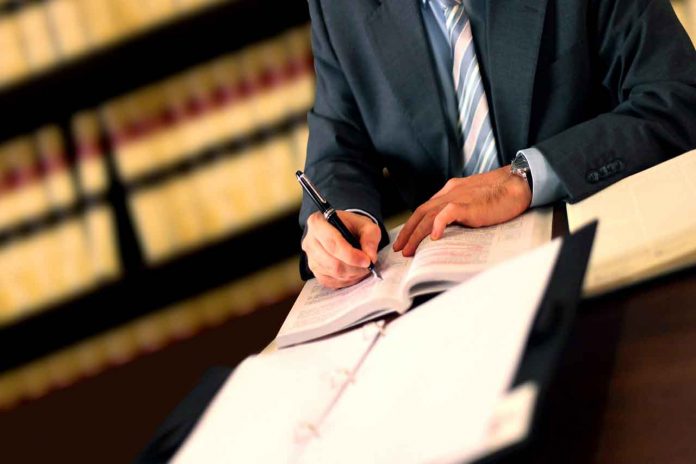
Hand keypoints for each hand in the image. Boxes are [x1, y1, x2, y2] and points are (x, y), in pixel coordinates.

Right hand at [302, 210, 381, 288]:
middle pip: (332, 262)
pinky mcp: (314, 271)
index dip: (350, 255)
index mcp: (318, 223)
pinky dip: (346, 280)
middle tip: (368, 265)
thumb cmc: (352, 226)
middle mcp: (310, 241)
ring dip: (352, 274)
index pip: (332, 243)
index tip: (367, 261)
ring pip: (333, 273)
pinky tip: (354, 273)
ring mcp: (310, 258)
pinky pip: (330, 281)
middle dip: (354, 267)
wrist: (343, 231)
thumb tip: (370, 256)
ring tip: (363, 268)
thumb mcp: (365, 225)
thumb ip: (370, 237)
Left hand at [393, 165, 531, 255]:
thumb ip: (459, 209)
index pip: (425, 208)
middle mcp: (449, 193)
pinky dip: (438, 225)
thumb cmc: (499, 194)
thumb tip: (448, 226)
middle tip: (400, 249)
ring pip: (429, 216)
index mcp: (450, 191)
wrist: (516, 184)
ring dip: (417, 234)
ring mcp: (457, 198)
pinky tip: (434, 237)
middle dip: (408, 232)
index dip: (413, 224)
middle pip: (421, 213)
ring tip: (409, 250)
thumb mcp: (472, 200)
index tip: (406, 239)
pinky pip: (448, 213)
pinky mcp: (468, 205)